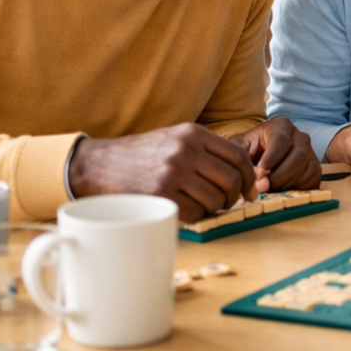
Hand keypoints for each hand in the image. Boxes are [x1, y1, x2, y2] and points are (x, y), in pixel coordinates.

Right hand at [67, 123, 257, 222]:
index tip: (250, 190)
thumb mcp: (175, 138)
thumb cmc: (142, 154)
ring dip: (215, 208)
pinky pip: (195, 213)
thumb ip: (206, 149)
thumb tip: (240, 173)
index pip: (238, 156)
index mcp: (194, 134)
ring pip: (215, 199)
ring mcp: (173, 173)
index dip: (250, 176)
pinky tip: (188, 210)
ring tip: (204, 205)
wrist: (100, 164)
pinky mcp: (161, 195)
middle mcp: (186, 151)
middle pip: (231, 179)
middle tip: (227, 202)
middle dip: (235, 196)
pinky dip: (197, 216)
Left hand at [234, 118, 320, 192]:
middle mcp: (300, 136)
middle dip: (279, 175)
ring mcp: (310, 152)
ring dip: (287, 184)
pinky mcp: (315, 168)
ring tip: (270, 189)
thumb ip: (242, 158)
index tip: (259, 173)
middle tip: (263, 187)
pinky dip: (298, 189)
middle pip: (298, 156)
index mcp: (281, 126)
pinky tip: (282, 190)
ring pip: (306, 169)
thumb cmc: (249, 149)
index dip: (271, 159)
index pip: (281, 141)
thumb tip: (256, 176)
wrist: (259, 155)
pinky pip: (312, 180)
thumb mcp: (239, 147)